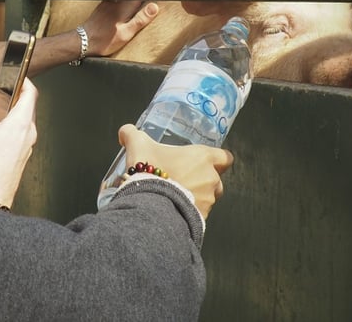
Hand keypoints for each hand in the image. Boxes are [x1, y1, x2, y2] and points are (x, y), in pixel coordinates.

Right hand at [0, 79, 38, 208]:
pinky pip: (21, 133)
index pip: (30, 93)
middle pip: (28, 106)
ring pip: (24, 121)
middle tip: (3, 94)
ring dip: (12, 113)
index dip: (25, 81)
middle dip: (15, 97)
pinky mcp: (24, 152)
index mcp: (21, 122)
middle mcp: (29, 132)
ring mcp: (28, 143)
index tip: (18, 75)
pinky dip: (12, 127)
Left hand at [81, 0, 159, 56]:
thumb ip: (140, 20)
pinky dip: (124, 0)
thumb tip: (154, 6)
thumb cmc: (104, 40)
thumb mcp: (126, 34)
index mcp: (123, 6)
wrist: (83, 41)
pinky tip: (125, 6)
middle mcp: (116, 1)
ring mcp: (108, 2)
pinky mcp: (103, 6)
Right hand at [119, 124, 233, 218]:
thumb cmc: (150, 172)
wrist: (148, 207)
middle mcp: (211, 179)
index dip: (218, 159)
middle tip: (182, 179)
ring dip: (195, 198)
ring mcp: (208, 202)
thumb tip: (126, 132)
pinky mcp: (201, 219)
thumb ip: (132, 135)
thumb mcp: (137, 146)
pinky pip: (198, 215)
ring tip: (174, 197)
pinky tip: (172, 211)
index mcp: (203, 158)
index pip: (225, 157)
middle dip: (203, 181)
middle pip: (216, 180)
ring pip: (208, 199)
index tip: (206, 161)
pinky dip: (188, 213)